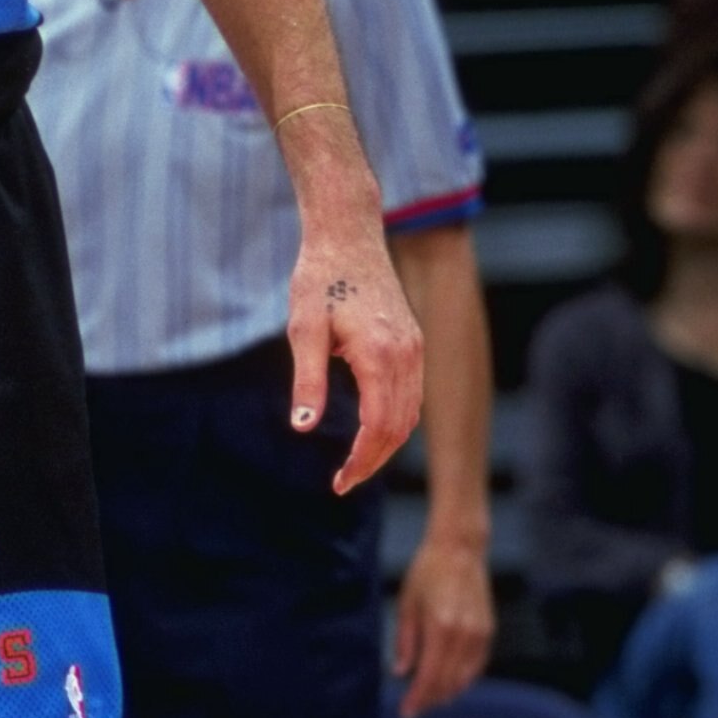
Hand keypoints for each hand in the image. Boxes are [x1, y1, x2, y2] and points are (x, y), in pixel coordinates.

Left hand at [287, 201, 423, 495]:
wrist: (348, 234)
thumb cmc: (319, 277)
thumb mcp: (302, 328)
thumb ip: (307, 380)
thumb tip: (303, 427)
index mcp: (380, 354)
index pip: (379, 426)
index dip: (361, 461)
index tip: (338, 483)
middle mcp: (407, 354)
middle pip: (400, 427)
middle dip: (374, 460)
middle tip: (343, 482)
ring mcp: (414, 347)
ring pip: (411, 413)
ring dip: (387, 444)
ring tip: (356, 464)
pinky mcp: (413, 341)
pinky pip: (412, 393)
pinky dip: (396, 419)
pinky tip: (373, 430)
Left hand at [392, 531, 494, 717]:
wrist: (460, 549)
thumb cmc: (427, 572)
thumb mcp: (407, 604)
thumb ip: (405, 641)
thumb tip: (400, 673)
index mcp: (440, 627)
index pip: (429, 676)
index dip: (418, 699)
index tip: (406, 714)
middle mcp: (464, 635)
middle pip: (448, 682)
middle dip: (430, 700)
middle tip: (414, 708)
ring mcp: (480, 634)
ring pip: (465, 678)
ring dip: (447, 693)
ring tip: (429, 698)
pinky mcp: (489, 631)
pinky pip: (477, 666)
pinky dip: (463, 679)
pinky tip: (450, 683)